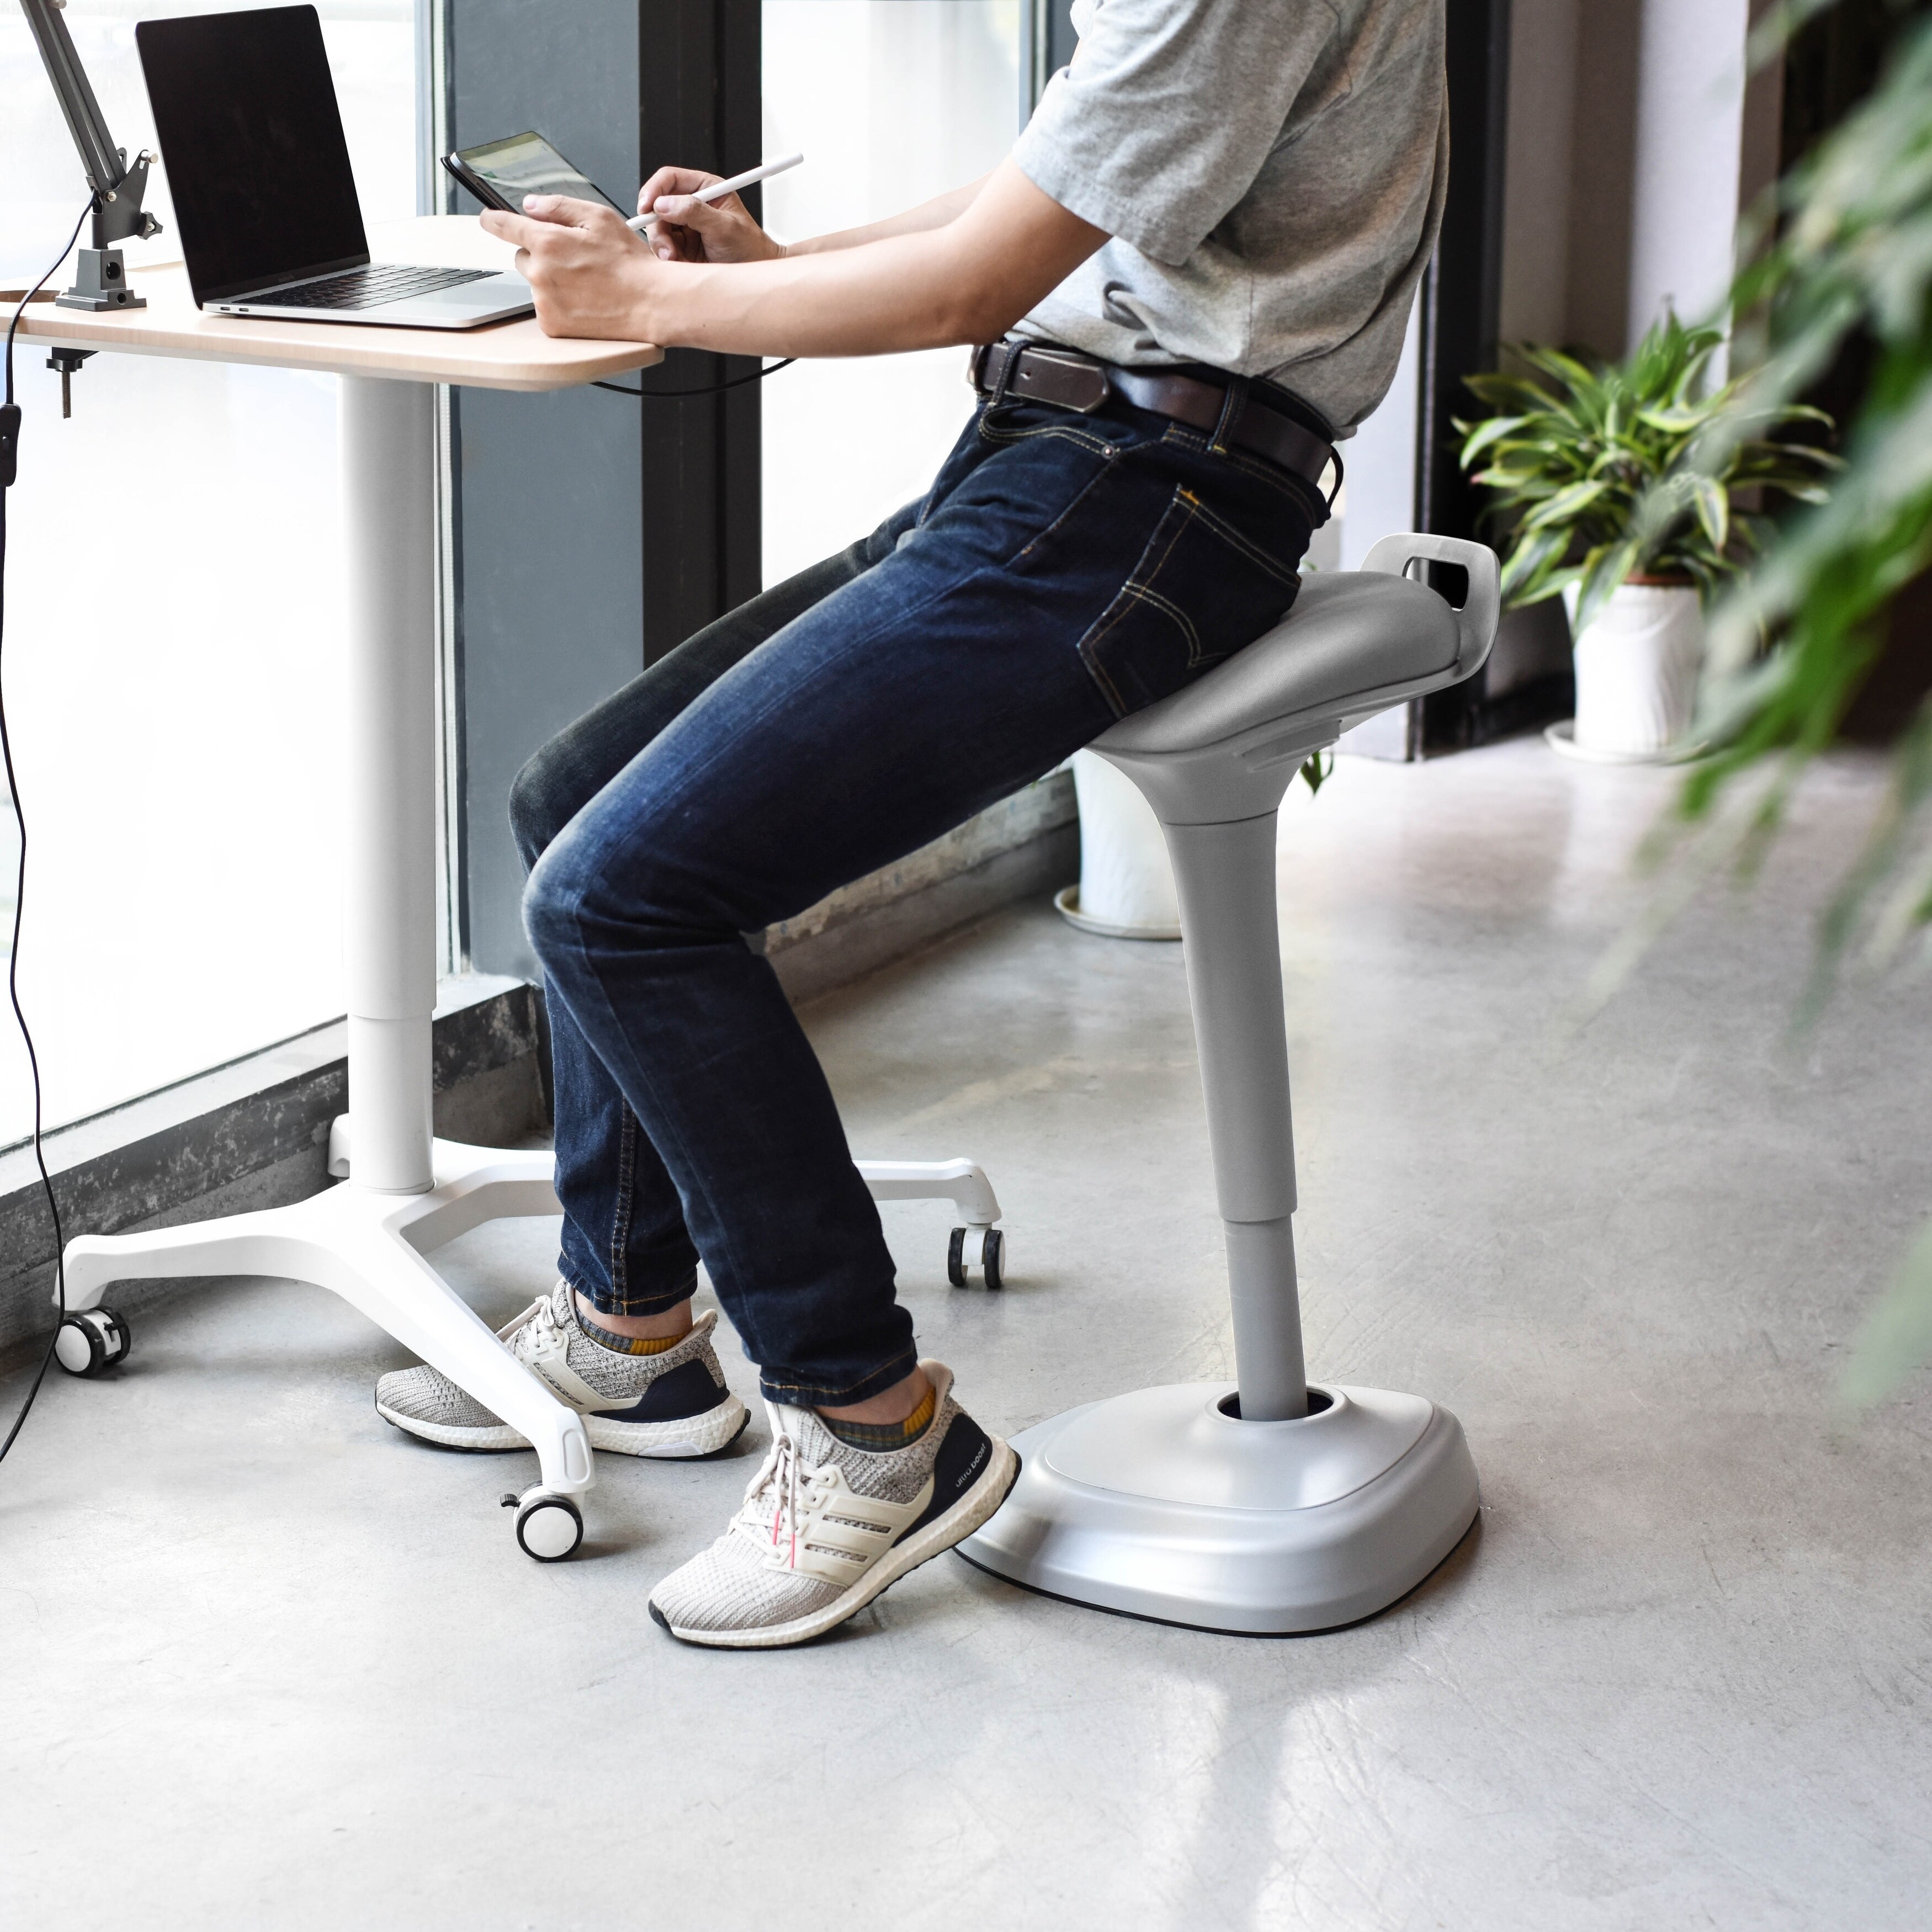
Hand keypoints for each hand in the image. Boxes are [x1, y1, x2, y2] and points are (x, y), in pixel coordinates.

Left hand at [479, 195, 655, 338]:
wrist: (651, 304)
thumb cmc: (630, 263)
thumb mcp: (598, 218)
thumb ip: (558, 206)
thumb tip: (530, 205)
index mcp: (547, 241)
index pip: (502, 225)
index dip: (493, 219)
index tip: (488, 218)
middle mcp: (540, 272)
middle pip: (522, 256)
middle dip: (541, 254)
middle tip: (574, 260)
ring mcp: (544, 301)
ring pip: (535, 283)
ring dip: (551, 280)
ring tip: (586, 283)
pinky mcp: (552, 325)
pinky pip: (545, 308)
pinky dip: (559, 304)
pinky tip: (583, 300)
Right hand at [637, 165, 783, 263]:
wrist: (756, 277)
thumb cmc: (750, 248)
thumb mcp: (725, 227)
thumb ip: (695, 212)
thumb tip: (664, 204)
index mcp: (705, 189)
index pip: (670, 179)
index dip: (654, 190)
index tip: (646, 206)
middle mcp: (692, 205)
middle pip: (658, 206)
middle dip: (657, 227)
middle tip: (667, 248)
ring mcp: (685, 227)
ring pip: (657, 230)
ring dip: (662, 246)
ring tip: (678, 260)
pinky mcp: (682, 248)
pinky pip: (663, 249)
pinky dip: (667, 259)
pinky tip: (683, 265)